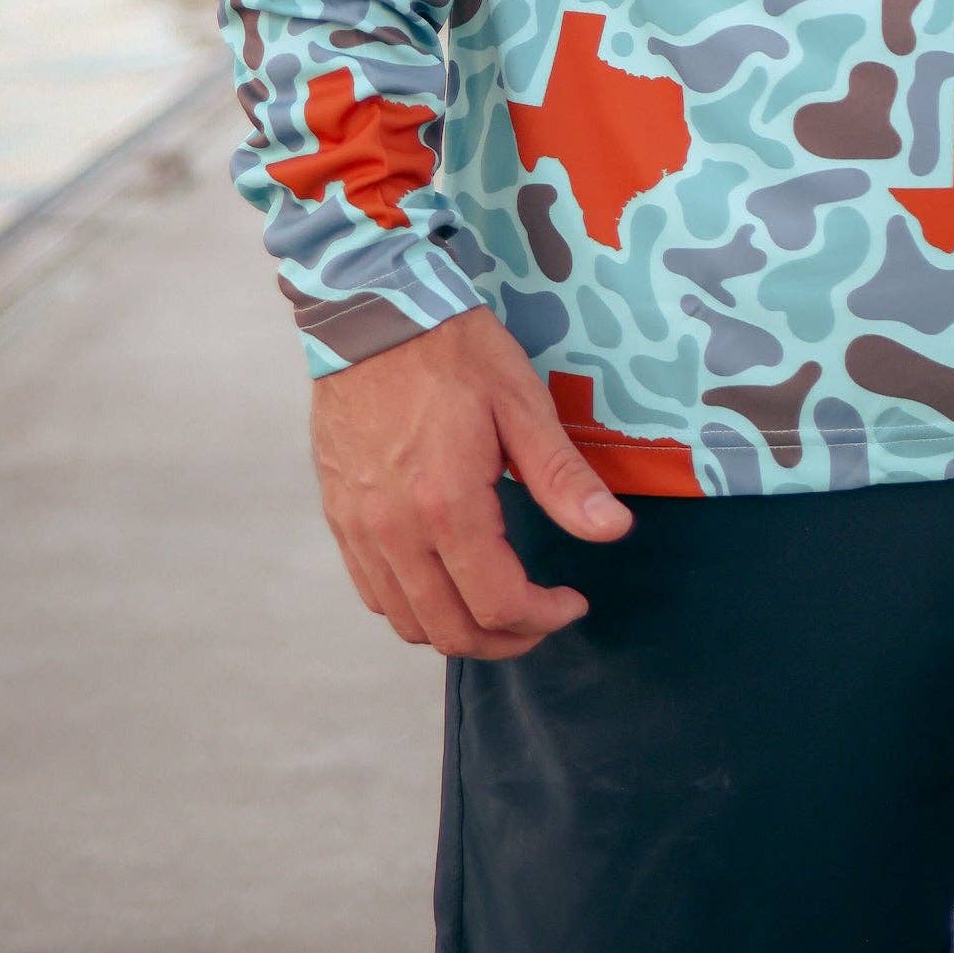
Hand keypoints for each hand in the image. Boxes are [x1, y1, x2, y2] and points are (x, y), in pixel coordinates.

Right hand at [307, 305, 631, 656]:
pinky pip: (374, 593)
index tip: (573, 600)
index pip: (498, 605)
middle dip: (508, 639)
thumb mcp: (522, 404)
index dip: (544, 617)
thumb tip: (614, 530)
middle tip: (543, 615)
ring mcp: (359, 530)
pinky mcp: (339, 517)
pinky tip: (446, 581)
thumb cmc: (453, 351)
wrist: (371, 313)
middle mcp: (395, 532)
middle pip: (451, 631)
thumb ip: (563, 478)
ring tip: (499, 606)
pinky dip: (414, 607)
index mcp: (447, 506)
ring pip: (407, 623)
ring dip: (459, 631)